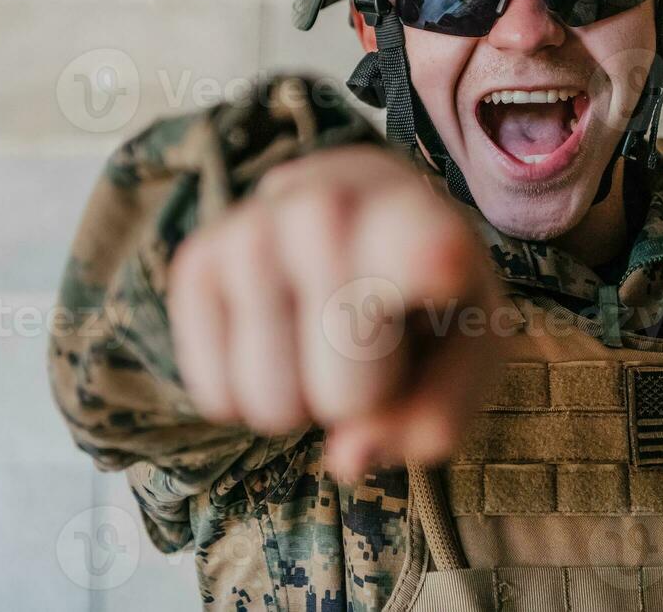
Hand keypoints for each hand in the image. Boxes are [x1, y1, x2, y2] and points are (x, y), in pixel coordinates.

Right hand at [166, 144, 504, 478]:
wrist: (361, 213)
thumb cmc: (426, 297)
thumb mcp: (467, 353)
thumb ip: (436, 413)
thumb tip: (347, 458)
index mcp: (419, 219)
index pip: (422, 246)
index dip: (430, 260)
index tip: (446, 262)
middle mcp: (330, 205)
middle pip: (342, 385)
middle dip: (359, 398)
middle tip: (369, 352)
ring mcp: (252, 226)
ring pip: (269, 398)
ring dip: (299, 402)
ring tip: (320, 341)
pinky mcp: (195, 259)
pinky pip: (214, 394)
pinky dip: (246, 398)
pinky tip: (274, 338)